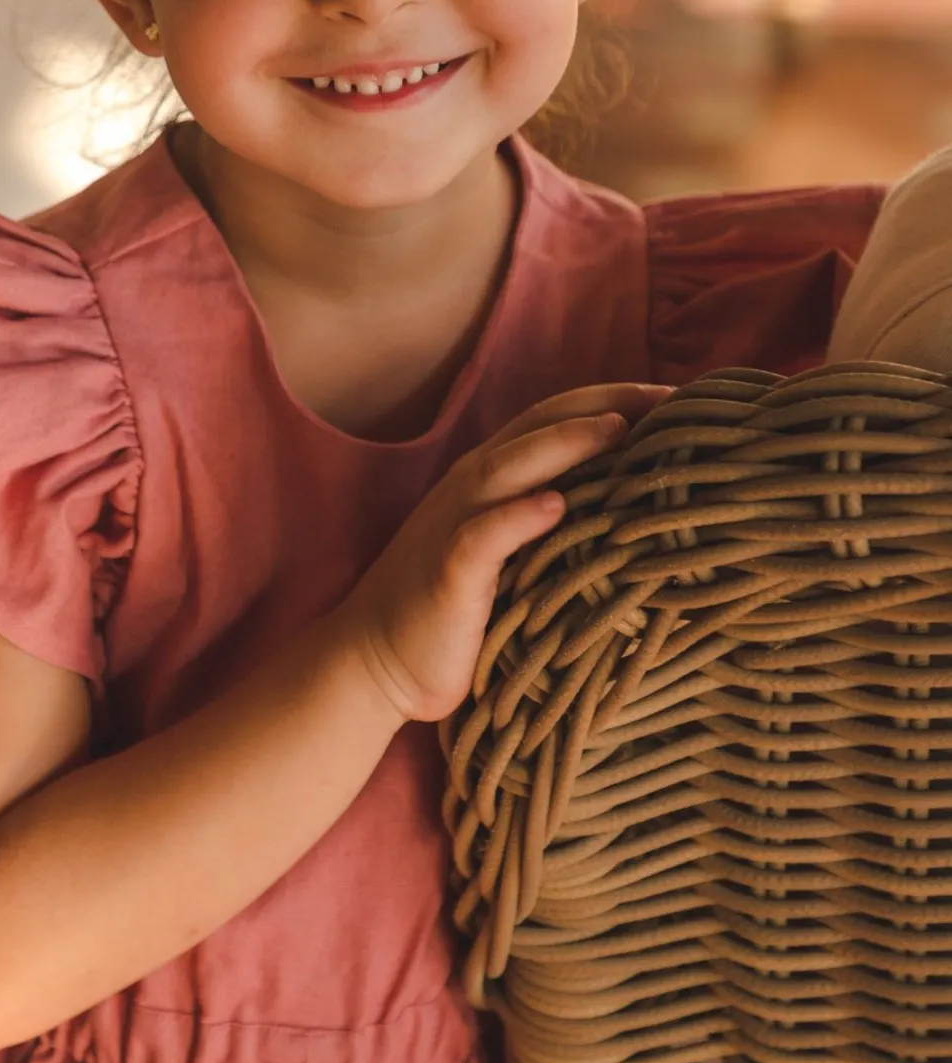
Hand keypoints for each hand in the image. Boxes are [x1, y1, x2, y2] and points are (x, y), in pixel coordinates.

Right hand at [335, 382, 671, 724]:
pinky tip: (554, 505)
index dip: (617, 400)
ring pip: (510, 467)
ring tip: (619, 430)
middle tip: (675, 401)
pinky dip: (516, 516)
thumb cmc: (461, 615)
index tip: (683, 400)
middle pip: (540, 425)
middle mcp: (474, 487)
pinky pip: (482, 536)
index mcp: (493, 478)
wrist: (377, 662)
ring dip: (564, 444)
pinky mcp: (448, 572)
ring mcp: (456, 523)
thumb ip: (563, 528)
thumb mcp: (518, 559)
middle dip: (606, 406)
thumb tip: (648, 519)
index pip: (557, 418)